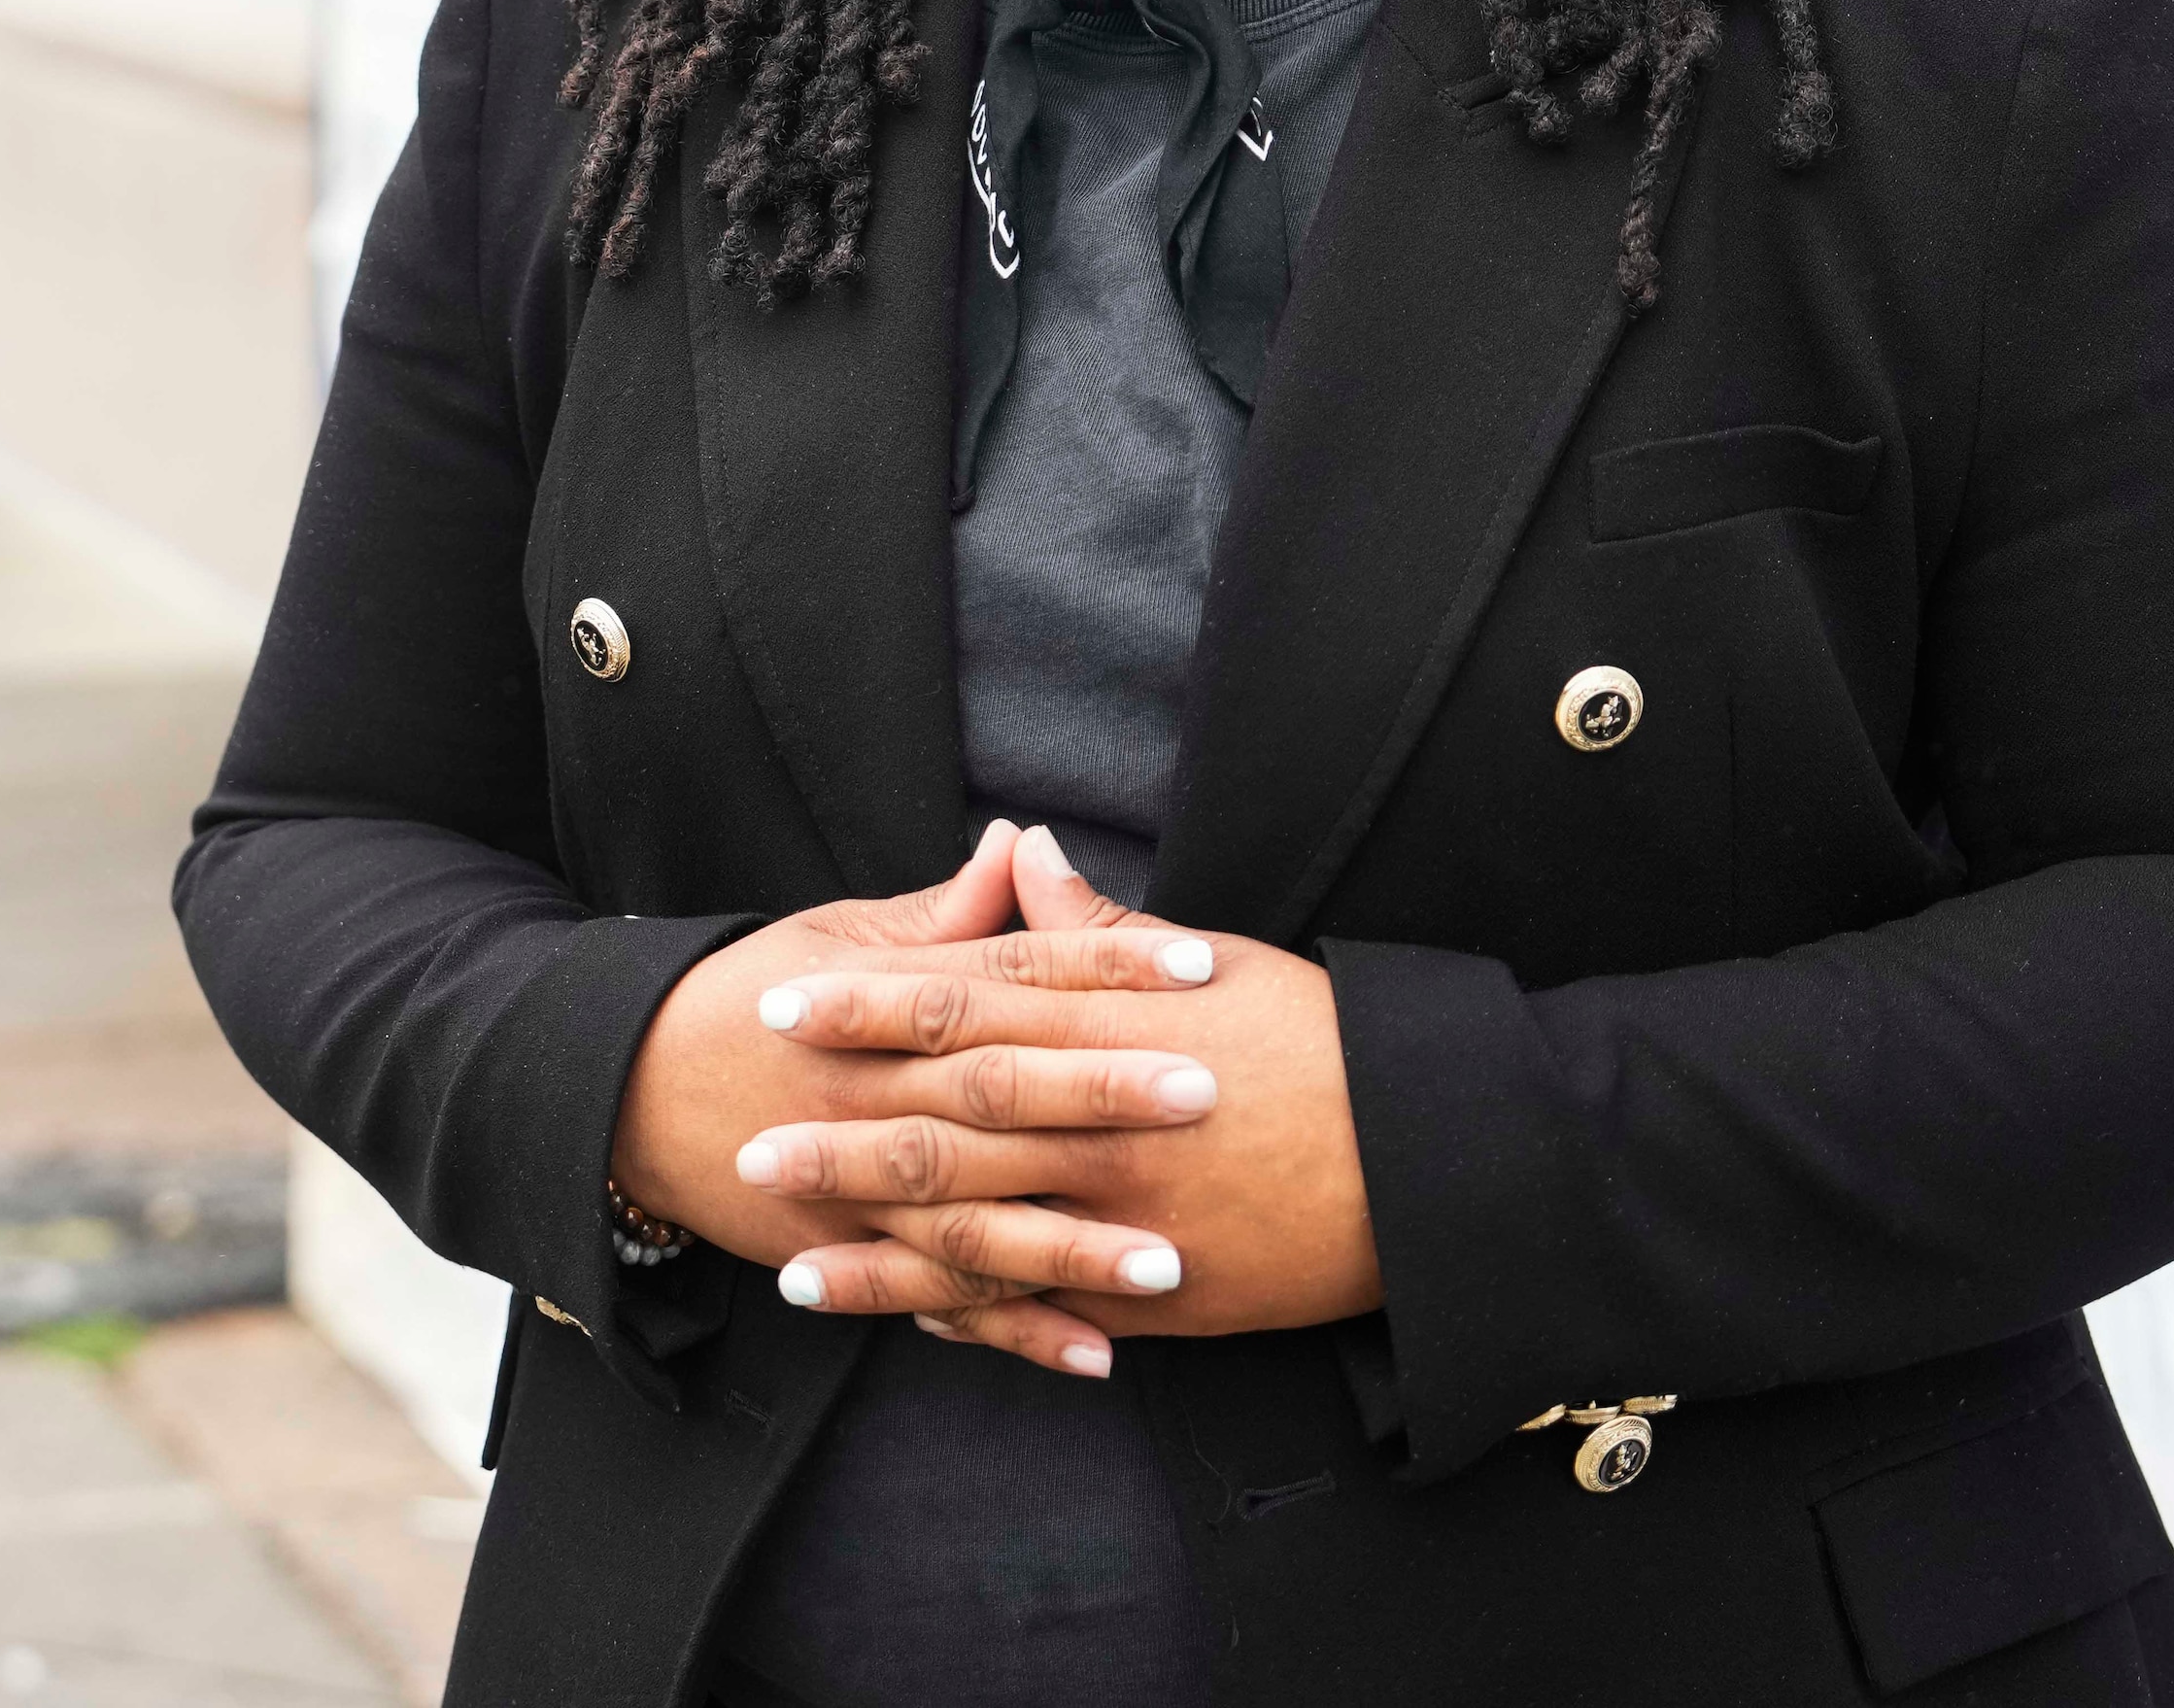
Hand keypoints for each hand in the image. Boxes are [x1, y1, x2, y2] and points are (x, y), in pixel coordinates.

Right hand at [607, 820, 1221, 1277]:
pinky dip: (1014, 1331)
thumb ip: (942, 910)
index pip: (1014, 973)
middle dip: (1103, 1094)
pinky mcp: (845, 1251)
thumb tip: (1023, 841)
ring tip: (1169, 1261)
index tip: (1198, 966)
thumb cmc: (744, 999)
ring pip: (978, 1217)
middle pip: (1001, 1089)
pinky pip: (938, 1300)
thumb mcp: (832, 936)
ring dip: (1074, 1244)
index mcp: (889, 998)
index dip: (1107, 966)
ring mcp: (859, 1182)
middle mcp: (879, 1090)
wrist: (625, 1089)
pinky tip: (1095, 1352)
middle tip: (1205, 1092)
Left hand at [749, 829, 1380, 1374]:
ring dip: (879, 1252)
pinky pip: (1041, 1311)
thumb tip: (1020, 853)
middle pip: (947, 1130)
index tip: (786, 1006)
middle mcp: (1102, 1129)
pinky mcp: (1155, 1297)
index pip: (961, 1007)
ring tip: (790, 1260)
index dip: (866, 1008)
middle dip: (841, 1142)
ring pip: (977, 1241)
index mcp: (1109, 1031)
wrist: (1424, 1162)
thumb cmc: (1323, 1045)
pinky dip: (970, 1317)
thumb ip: (1099, 926)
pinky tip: (907, 1320)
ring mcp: (1123, 1223)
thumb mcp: (1217, 961)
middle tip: (750, 1152)